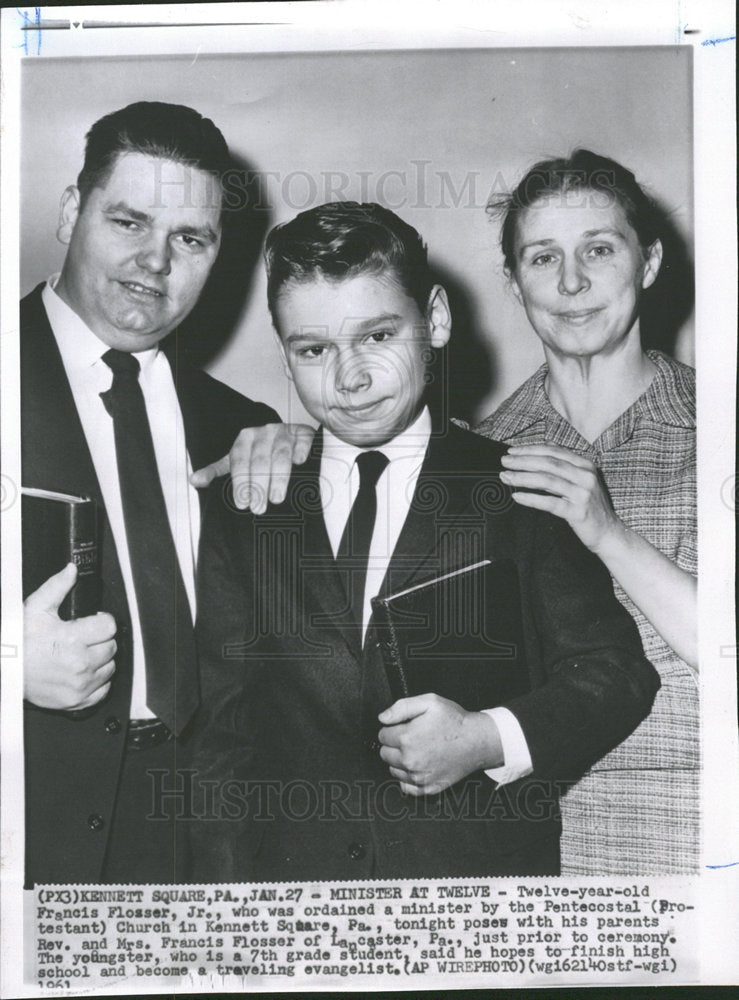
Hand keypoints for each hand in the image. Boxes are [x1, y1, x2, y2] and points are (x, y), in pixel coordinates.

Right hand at [24, 563, 116, 710]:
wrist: (4, 670)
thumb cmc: (18, 641)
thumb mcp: (36, 608)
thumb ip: (58, 587)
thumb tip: (72, 570)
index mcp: (72, 639)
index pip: (109, 626)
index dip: (102, 621)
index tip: (94, 622)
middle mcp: (79, 663)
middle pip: (111, 646)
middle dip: (100, 640)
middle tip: (83, 639)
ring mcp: (80, 684)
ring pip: (110, 668)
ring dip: (100, 661)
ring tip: (80, 655)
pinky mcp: (77, 701)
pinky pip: (103, 690)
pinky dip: (97, 682)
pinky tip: (82, 673)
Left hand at [190, 423, 315, 512]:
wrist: (289, 438)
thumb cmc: (260, 454)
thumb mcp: (236, 461)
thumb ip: (217, 471)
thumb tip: (193, 481)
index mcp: (244, 439)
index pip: (240, 462)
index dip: (240, 483)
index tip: (242, 504)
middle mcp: (264, 432)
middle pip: (260, 461)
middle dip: (258, 486)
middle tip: (258, 508)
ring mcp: (285, 432)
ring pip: (280, 455)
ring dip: (278, 478)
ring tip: (276, 499)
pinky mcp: (304, 433)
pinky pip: (302, 442)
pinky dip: (301, 452)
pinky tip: (300, 463)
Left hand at [377, 693, 500, 794]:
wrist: (477, 741)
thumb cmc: (454, 720)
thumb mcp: (429, 702)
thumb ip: (401, 707)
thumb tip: (382, 718)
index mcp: (407, 738)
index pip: (382, 735)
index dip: (393, 728)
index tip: (405, 726)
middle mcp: (410, 760)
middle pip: (385, 753)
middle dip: (394, 745)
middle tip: (412, 737)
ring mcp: (418, 776)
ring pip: (393, 769)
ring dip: (400, 761)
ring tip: (418, 750)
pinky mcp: (427, 787)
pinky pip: (405, 786)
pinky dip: (408, 777)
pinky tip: (419, 765)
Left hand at [500, 442, 619, 552]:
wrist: (608, 533)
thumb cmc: (590, 507)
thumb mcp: (581, 482)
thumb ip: (563, 468)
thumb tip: (538, 454)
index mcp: (585, 465)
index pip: (554, 452)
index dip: (531, 449)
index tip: (513, 451)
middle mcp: (585, 476)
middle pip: (548, 463)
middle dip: (523, 461)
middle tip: (504, 462)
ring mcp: (582, 494)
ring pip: (547, 480)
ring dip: (522, 477)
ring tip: (506, 477)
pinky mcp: (577, 512)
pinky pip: (549, 503)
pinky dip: (531, 499)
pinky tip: (517, 496)